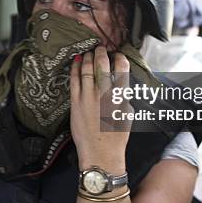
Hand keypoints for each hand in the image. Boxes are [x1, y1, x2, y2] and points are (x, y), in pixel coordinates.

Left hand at [70, 46, 130, 173]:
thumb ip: (124, 100)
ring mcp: (88, 98)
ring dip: (88, 58)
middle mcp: (104, 95)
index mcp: (120, 98)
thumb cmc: (116, 138)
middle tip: (101, 48)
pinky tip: (76, 61)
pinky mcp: (76, 103)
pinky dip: (75, 68)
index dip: (120, 60)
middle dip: (102, 54)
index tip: (119, 55)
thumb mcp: (128, 117)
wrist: (100, 153)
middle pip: (102, 67)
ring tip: (89, 52)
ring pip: (87, 70)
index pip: (122, 72)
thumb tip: (121, 89)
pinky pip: (74, 81)